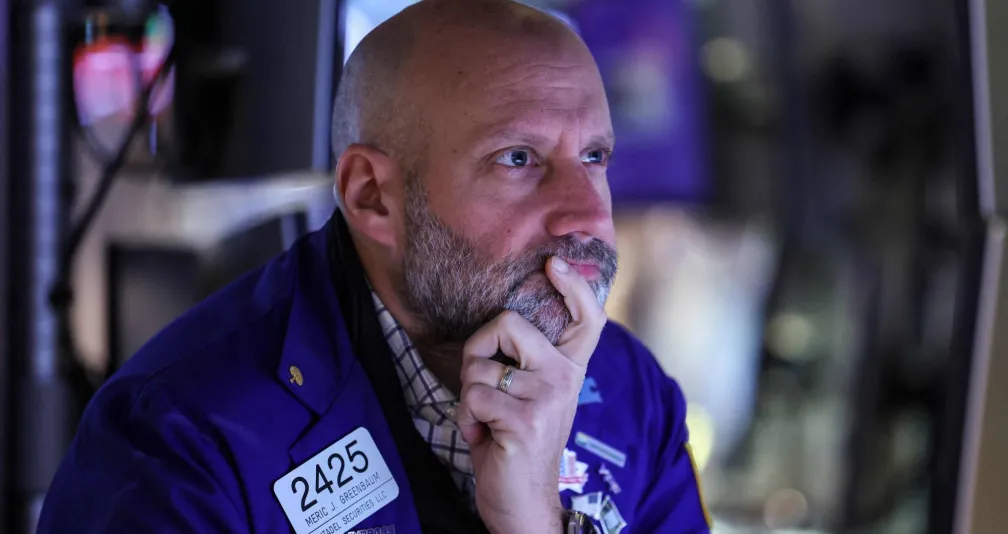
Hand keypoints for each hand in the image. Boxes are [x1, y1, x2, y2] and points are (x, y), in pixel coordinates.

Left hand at [455, 256, 607, 533]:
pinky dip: (465, 418)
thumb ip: (526, 361)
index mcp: (570, 369)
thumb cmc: (517, 442)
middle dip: (477, 350)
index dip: (573, 286)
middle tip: (483, 383)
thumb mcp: (532, 395)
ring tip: (487, 420)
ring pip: (479, 367)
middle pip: (508, 323)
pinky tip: (483, 436)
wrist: (524, 503)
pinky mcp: (523, 421)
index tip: (554, 263)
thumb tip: (500, 321)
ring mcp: (547, 398)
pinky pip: (472, 396)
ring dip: (469, 396)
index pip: (586, 318)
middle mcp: (565, 378)